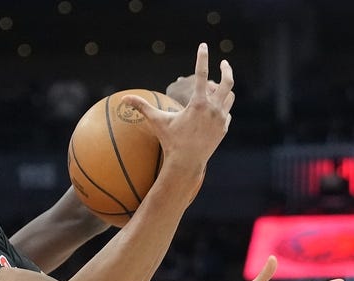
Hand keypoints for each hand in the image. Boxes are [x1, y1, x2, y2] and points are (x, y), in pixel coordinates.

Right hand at [123, 43, 234, 173]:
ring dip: (225, 90)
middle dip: (226, 69)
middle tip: (223, 62)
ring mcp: (221, 119)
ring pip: (229, 96)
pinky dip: (222, 108)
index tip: (203, 45)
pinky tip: (216, 110)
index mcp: (198, 104)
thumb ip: (142, 107)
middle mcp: (213, 109)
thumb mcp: (157, 122)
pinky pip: (227, 113)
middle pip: (227, 82)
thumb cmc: (170, 142)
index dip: (202, 57)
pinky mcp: (223, 128)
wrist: (186, 163)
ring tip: (217, 87)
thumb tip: (124, 98)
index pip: (201, 74)